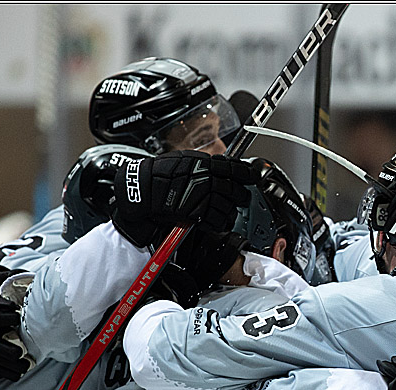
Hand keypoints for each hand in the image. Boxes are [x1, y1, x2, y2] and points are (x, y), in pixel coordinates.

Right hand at [111, 150, 257, 246]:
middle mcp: (206, 180)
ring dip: (231, 212)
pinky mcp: (198, 215)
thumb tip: (222, 167)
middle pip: (236, 190)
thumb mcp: (184, 160)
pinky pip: (218, 221)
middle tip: (241, 198)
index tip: (252, 178)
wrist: (142, 191)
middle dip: (241, 196)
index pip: (236, 168)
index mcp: (204, 163)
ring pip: (229, 208)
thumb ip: (205, 164)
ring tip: (226, 212)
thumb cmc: (158, 174)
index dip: (248, 175)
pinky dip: (221, 223)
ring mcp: (203, 198)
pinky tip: (218, 221)